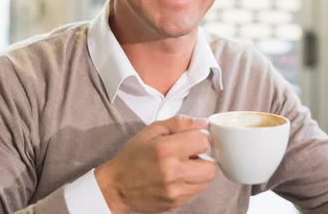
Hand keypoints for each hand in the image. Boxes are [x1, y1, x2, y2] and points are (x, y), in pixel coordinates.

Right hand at [95, 115, 216, 212]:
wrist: (117, 186)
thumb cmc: (133, 156)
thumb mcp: (151, 131)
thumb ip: (179, 123)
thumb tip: (204, 122)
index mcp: (165, 149)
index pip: (203, 142)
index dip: (200, 138)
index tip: (192, 140)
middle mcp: (172, 172)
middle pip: (211, 167)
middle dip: (204, 158)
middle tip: (192, 155)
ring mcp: (175, 191)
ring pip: (206, 181)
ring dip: (200, 172)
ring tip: (184, 166)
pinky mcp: (176, 204)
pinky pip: (196, 192)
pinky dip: (191, 183)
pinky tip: (178, 178)